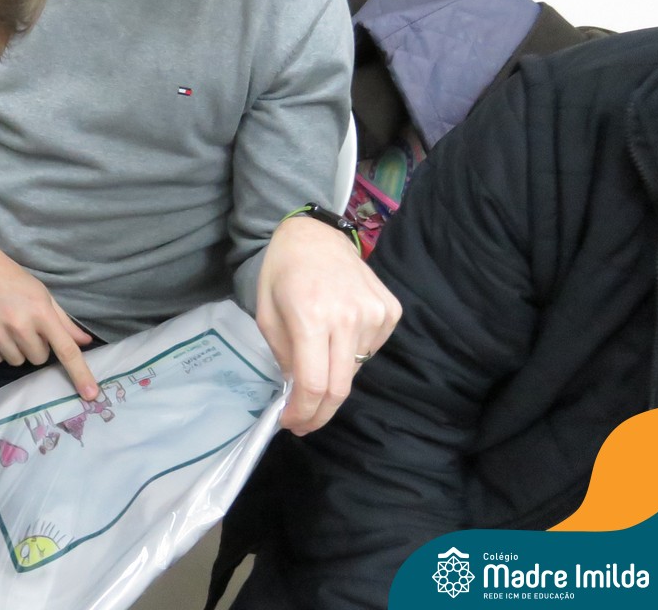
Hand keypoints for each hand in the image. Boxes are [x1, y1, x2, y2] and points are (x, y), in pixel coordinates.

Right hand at [0, 233, 98, 399]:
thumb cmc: (14, 280)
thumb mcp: (43, 295)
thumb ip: (64, 321)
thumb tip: (84, 342)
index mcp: (40, 312)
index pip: (65, 349)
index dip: (79, 373)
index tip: (90, 394)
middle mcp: (19, 325)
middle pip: (39, 359)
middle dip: (37, 347)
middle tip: (28, 327)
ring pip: (18, 362)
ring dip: (18, 350)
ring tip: (10, 328)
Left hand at [255, 215, 400, 435]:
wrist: (315, 234)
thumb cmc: (282, 272)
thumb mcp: (266, 314)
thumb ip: (283, 356)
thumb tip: (298, 392)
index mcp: (311, 317)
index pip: (315, 385)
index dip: (303, 413)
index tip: (291, 423)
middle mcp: (348, 317)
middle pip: (340, 388)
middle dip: (320, 413)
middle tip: (305, 422)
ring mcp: (375, 314)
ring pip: (355, 370)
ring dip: (334, 377)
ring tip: (317, 355)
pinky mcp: (391, 311)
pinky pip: (371, 350)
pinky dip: (351, 354)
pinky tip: (338, 332)